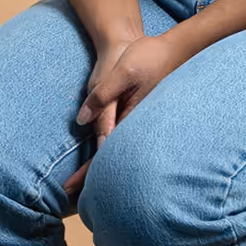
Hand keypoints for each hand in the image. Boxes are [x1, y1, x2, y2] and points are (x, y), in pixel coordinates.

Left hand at [62, 30, 190, 200]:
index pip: (105, 153)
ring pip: (117, 151)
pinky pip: (121, 138)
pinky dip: (109, 151)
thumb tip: (82, 122)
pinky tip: (104, 156)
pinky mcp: (139, 113)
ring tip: (82, 184)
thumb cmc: (149, 57)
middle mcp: (136, 125)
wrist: (177, 49)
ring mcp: (138, 121)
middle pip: (112, 159)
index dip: (87, 173)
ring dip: (100, 167)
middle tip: (69, 196)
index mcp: (130, 119)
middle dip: (91, 179)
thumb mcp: (123, 72)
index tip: (69, 188)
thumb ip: (103, 96)